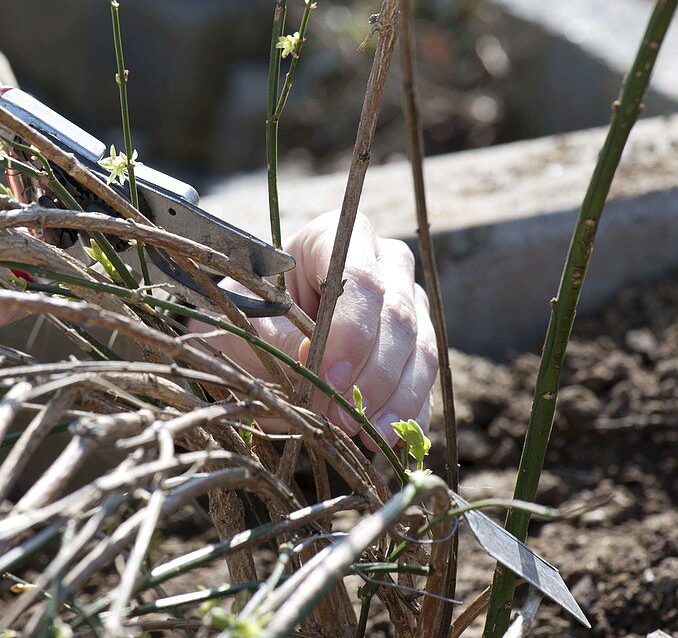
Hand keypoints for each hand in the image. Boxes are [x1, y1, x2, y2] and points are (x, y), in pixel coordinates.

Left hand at [192, 211, 436, 447]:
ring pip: (422, 348)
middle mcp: (384, 263)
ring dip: (395, 398)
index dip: (350, 331)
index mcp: (336, 238)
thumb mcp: (251, 331)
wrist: (257, 342)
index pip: (360, 277)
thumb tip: (322, 379)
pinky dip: (409, 413)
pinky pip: (426, 380)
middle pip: (398, 314)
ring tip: (364, 434)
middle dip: (372, 372)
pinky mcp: (419, 345)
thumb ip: (286, 346)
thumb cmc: (250, 321)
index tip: (327, 377)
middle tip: (342, 416)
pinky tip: (386, 439)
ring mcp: (409, 304)